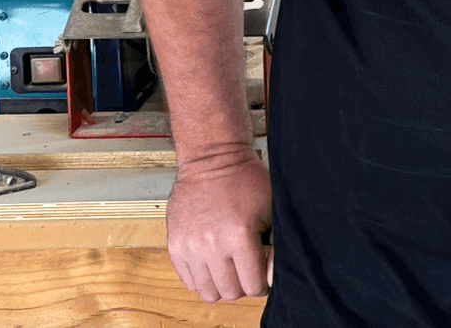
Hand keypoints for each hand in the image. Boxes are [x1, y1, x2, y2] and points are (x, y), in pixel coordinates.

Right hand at [166, 152, 272, 301]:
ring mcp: (190, 247)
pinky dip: (202, 278)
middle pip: (230, 292)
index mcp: (239, 236)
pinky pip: (189, 281)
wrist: (212, 158)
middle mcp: (211, 245)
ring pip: (208, 292)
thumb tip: (271, 275)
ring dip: (222, 284)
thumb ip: (275, 245)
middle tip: (247, 268)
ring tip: (230, 266)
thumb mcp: (271, 208)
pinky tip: (213, 261)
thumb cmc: (245, 178)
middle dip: (244, 285)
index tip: (264, 271)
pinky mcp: (175, 245)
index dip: (263, 282)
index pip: (253, 286)